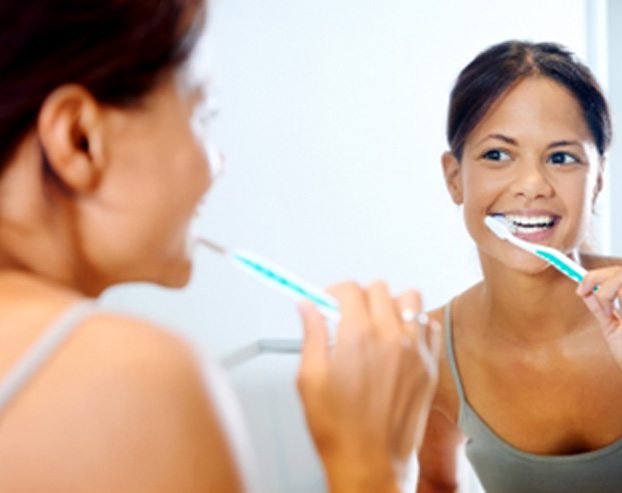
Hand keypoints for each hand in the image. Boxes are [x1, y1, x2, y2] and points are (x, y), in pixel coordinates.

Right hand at [296, 282, 440, 492]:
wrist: (370, 464)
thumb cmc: (338, 429)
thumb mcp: (309, 379)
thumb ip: (311, 334)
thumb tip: (306, 307)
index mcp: (357, 337)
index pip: (349, 289)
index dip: (333, 291)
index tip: (327, 300)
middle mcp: (390, 338)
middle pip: (378, 289)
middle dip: (358, 296)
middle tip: (346, 315)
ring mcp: (415, 351)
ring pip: (410, 298)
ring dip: (391, 303)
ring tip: (376, 322)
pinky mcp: (429, 366)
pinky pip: (429, 325)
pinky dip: (415, 323)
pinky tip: (399, 339)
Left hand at [577, 267, 621, 368]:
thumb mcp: (613, 328)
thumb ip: (602, 309)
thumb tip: (586, 291)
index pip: (620, 274)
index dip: (600, 275)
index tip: (581, 286)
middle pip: (621, 270)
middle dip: (598, 276)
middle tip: (582, 290)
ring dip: (606, 286)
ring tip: (605, 306)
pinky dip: (610, 292)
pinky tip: (610, 308)